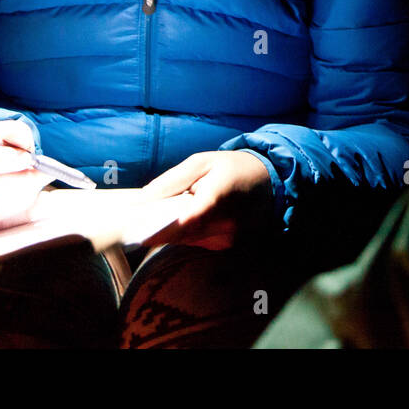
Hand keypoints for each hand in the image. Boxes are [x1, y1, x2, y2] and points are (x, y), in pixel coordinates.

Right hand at [0, 119, 53, 235]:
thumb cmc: (0, 150)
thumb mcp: (7, 133)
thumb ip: (15, 133)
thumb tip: (24, 146)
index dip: (0, 158)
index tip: (27, 157)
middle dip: (19, 181)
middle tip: (42, 174)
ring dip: (23, 198)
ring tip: (38, 186)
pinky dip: (23, 214)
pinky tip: (38, 201)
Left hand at [139, 151, 273, 248]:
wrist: (270, 180)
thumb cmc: (232, 167)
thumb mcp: (201, 162)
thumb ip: (172, 181)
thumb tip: (142, 199)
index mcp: (218, 197)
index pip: (187, 221)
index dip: (162, 231)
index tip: (139, 235)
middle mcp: (226, 223)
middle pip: (182, 234)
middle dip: (160, 229)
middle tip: (141, 222)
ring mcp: (229, 238)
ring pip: (188, 241)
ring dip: (173, 231)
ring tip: (165, 215)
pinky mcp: (229, 245)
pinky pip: (198, 242)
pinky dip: (188, 233)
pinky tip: (188, 218)